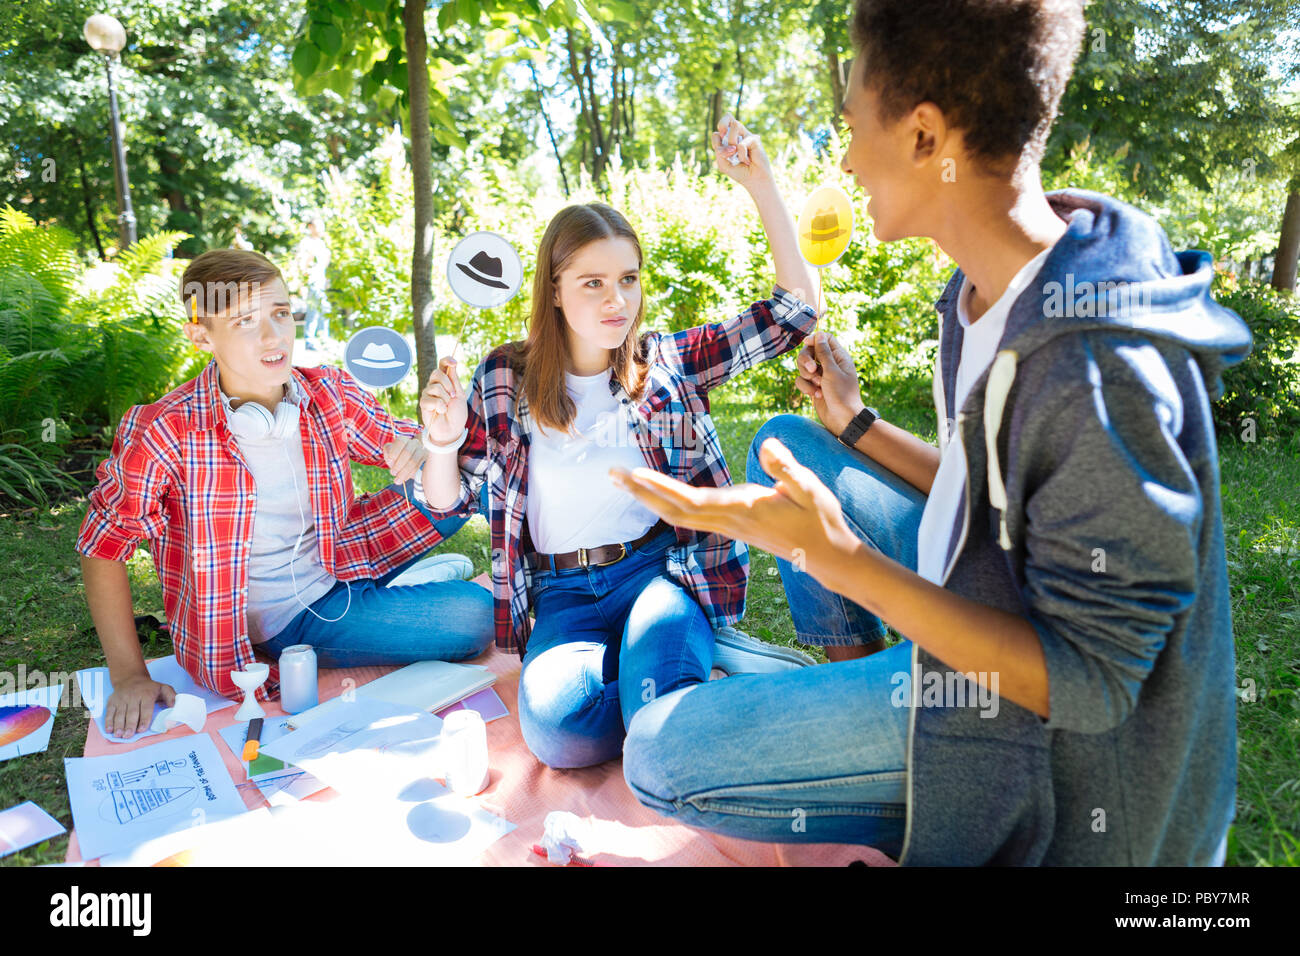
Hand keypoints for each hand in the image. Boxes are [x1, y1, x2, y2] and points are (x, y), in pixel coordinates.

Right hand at [105, 674, 175, 738]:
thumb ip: (171, 696)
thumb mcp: (163, 688)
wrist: (130, 678)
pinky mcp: (112, 701)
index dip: (144, 719)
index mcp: (146, 694)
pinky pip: (110, 712)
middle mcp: (133, 696)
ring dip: (119, 725)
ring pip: (120, 713)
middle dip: (130, 725)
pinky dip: (108, 721)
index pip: (145, 708)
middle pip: (131, 712)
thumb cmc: (149, 687)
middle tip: (128, 735)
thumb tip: (174, 706)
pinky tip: (109, 730)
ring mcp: (121, 699)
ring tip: (119, 735)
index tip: (141, 730)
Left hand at [383, 436, 427, 483]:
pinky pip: (417, 467)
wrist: (406, 463)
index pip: (400, 442)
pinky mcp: (425, 459)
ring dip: (404, 472)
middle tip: (392, 473)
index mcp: (403, 440)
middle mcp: (414, 443)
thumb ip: (388, 452)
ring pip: (413, 461)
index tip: (389, 461)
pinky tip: (404, 478)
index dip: (394, 452)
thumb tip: (391, 460)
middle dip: (398, 464)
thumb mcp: (389, 453)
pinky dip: (410, 474)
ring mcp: (421, 450)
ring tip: (397, 480)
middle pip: (407, 452)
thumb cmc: (395, 457)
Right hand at [419, 357, 467, 444]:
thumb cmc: (457, 413)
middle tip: (453, 396)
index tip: (454, 362)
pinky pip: (431, 399)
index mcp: (445, 381)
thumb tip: (452, 364)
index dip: (446, 360)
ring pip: (435, 387)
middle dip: (448, 384)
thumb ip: (454, 380)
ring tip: (447, 407)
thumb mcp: (460, 395)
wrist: (452, 429)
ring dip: (445, 398)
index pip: (442, 365)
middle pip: (436, 373)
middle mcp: (434, 385)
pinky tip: (441, 412)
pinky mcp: (423, 403)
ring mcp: (428, 393)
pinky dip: (440, 407)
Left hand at [608, 438, 861, 580]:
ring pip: (678, 515)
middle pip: (673, 510)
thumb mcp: (810, 487)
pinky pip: (690, 516)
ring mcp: (728, 526)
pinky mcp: (731, 526)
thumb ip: (786, 467)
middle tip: (611, 474)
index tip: (635, 475)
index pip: (691, 500)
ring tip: (623, 480)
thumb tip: (769, 445)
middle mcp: (728, 521)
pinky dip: (666, 503)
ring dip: (648, 499)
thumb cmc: (819, 519)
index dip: (660, 488)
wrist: (827, 554)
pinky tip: (654, 494)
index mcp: (742, 510)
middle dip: (640, 493)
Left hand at [711, 114, 772, 190]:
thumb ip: (719, 152)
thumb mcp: (723, 164)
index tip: (719, 151)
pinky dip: (741, 154)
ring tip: (735, 154)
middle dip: (722, 124)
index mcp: (729, 139)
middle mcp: (738, 135)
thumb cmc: (739, 171)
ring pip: (735, 125)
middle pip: (728, 117)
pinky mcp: (755, 139)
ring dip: (731, 142)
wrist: (753, 179)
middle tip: (723, 134)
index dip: (716, 139)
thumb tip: (726, 141)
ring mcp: (746, 135)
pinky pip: (742, 143)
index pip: (719, 129)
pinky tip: (747, 160)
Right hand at [795, 331, 865, 436]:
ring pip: (803, 367)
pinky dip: (806, 388)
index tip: (807, 344)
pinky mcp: (813, 387)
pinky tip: (816, 396)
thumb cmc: (842, 395)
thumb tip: (819, 334)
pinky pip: (801, 381)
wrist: (843, 419)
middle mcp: (829, 364)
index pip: (825, 338)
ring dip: (807, 377)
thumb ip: (824, 352)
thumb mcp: (832, 371)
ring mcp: (820, 376)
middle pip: (810, 351)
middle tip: (812, 371)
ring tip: (817, 386)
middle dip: (806, 361)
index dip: (814, 339)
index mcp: (838, 357)